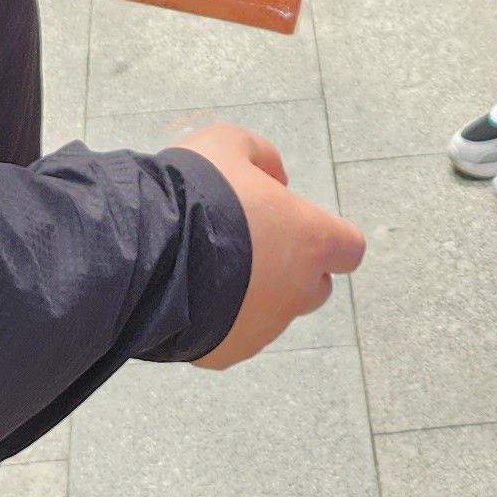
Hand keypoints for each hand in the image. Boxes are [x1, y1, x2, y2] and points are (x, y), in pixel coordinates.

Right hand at [170, 122, 365, 369]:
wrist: (147, 251)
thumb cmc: (196, 192)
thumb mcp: (228, 144)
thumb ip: (262, 157)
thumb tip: (276, 178)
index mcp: (309, 240)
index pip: (349, 248)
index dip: (329, 238)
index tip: (301, 228)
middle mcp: (296, 291)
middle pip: (315, 287)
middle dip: (292, 270)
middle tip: (251, 247)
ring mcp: (263, 327)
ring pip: (270, 314)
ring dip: (251, 295)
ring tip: (206, 268)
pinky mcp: (227, 352)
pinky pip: (230, 336)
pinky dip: (217, 320)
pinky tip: (186, 295)